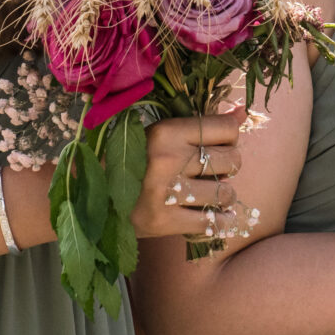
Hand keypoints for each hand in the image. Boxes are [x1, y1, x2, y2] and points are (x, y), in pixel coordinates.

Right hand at [138, 109, 248, 240]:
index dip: (229, 139)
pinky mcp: (163, 221)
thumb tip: (243, 111)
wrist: (90, 196)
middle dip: (227, 168)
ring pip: (226, 193)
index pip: (227, 129)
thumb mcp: (161, 135)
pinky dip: (219, 221)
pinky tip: (211, 216)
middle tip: (209, 172)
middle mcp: (166, 160)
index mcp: (165, 132)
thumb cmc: (132, 161)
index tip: (216, 145)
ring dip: (221, 196)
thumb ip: (201, 125)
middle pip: (232, 161)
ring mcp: (165, 192)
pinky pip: (214, 222)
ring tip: (205, 194)